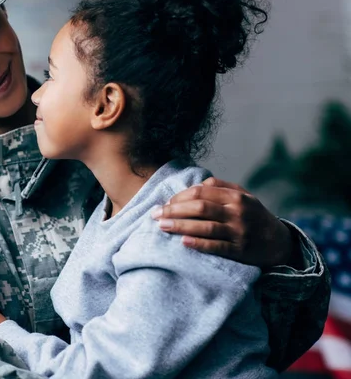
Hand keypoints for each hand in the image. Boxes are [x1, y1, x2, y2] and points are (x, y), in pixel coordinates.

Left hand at [150, 177, 292, 266]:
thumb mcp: (243, 196)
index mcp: (235, 196)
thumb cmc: (254, 216)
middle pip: (200, 208)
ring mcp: (239, 232)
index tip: (165, 202)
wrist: (279, 242)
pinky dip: (199, 243)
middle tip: (155, 214)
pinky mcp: (239, 250)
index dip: (179, 196)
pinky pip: (216, 246)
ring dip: (180, 226)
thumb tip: (196, 184)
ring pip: (205, 227)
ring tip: (162, 226)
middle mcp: (237, 212)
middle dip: (174, 210)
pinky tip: (183, 242)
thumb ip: (221, 187)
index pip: (201, 192)